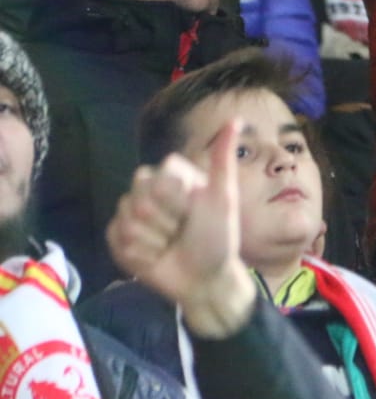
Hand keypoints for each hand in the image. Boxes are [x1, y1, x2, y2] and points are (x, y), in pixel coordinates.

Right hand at [105, 120, 255, 337]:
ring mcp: (130, 216)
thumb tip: (236, 119)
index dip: (175, 196)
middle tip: (182, 229)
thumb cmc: (218, 237)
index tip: (193, 207)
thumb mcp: (225, 198)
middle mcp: (147, 192)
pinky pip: (117, 240)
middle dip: (166, 219)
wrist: (205, 278)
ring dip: (155, 239)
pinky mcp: (118, 239)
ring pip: (127, 220)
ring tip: (170, 244)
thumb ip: (222, 159)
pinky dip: (140, 254)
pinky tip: (156, 257)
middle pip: (138, 196)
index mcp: (172, 177)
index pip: (156, 174)